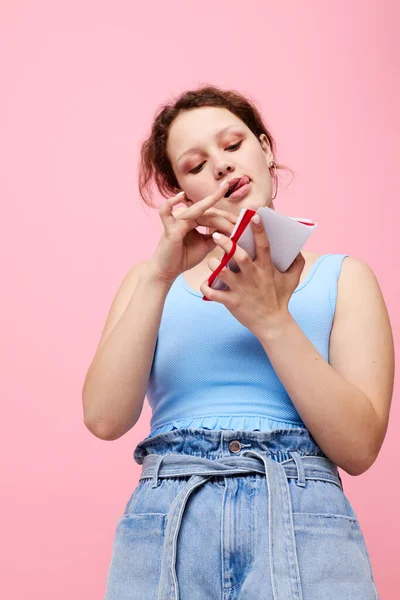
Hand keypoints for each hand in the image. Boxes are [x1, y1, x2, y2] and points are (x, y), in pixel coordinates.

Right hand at [150, 181, 236, 283]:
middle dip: (226, 217)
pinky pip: (166, 211)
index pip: (213, 214)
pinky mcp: (169, 228)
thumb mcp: (206, 245)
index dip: (228, 218)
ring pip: (198, 212)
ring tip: (233, 224)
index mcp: (194, 219)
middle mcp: (185, 216)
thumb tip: (232, 229)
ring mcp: (177, 220)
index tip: (243, 222)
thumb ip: (216, 235)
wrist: (168, 272)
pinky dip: (171, 202)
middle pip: (209, 211)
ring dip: (217, 218)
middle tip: (242, 222)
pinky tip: (181, 196)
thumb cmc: (184, 258)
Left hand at [199, 214, 305, 336]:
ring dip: (214, 264)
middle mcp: (253, 276)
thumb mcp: (292, 280)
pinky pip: (213, 293)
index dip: (259, 230)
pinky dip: (206, 287)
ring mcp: (241, 289)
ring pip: (222, 272)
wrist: (272, 323)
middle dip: (227, 244)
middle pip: (239, 256)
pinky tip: (205, 283)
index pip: (264, 245)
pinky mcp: (231, 302)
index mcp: (266, 268)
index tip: (253, 217)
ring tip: (211, 261)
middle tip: (217, 235)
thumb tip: (298, 249)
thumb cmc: (281, 298)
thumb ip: (297, 263)